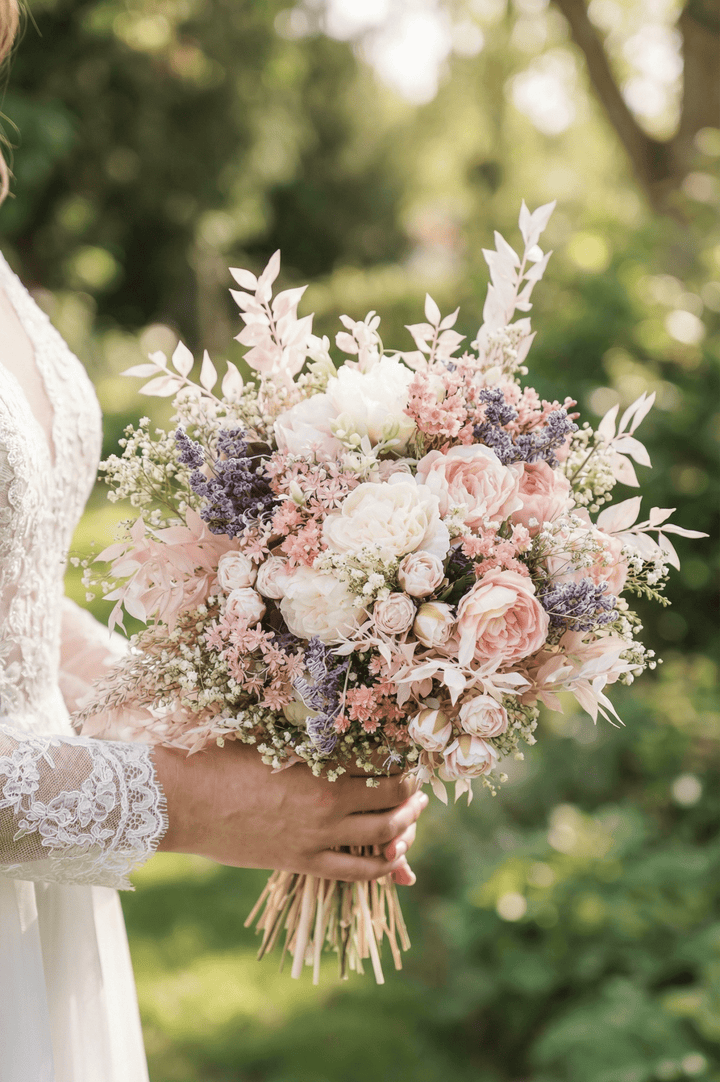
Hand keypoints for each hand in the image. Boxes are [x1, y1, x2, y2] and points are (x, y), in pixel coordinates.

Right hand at [153, 741, 427, 883]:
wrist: (182, 800)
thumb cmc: (221, 758)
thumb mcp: (271, 739)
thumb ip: (307, 740)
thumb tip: (337, 731)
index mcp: (321, 766)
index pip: (382, 763)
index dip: (402, 760)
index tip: (409, 755)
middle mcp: (328, 805)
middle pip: (392, 800)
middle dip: (412, 793)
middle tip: (418, 787)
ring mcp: (317, 839)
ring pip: (384, 837)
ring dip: (407, 826)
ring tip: (413, 816)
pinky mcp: (300, 863)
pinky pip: (357, 872)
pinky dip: (383, 866)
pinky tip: (393, 859)